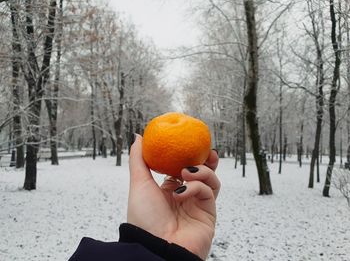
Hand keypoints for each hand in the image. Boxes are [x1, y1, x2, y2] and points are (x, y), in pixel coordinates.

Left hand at [127, 134, 219, 259]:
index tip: (190, 141)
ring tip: (186, 172)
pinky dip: (197, 187)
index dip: (188, 155)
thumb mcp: (139, 183)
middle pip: (202, 173)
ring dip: (201, 171)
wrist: (155, 248)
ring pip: (210, 181)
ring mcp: (197, 205)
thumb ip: (139, 159)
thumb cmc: (144, 218)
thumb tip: (138, 137)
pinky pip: (208, 192)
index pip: (183, 167)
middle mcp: (185, 196)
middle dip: (205, 160)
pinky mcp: (208, 213)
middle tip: (205, 149)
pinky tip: (182, 192)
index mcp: (169, 189)